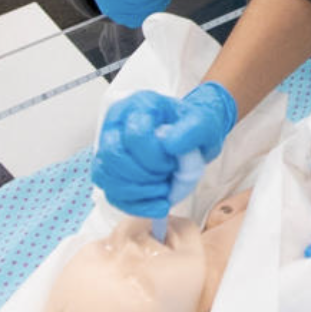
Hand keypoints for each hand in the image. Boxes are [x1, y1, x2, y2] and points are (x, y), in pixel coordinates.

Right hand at [92, 82, 236, 216]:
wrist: (193, 137)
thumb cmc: (194, 127)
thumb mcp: (204, 123)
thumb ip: (192, 130)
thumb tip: (169, 144)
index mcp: (138, 106)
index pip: (134, 136)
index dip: (155, 157)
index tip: (173, 162)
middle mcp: (116, 123)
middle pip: (113, 156)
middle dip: (144, 175)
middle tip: (167, 175)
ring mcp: (108, 147)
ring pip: (106, 177)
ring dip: (138, 192)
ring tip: (164, 189)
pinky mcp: (109, 170)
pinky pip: (111, 194)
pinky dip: (135, 205)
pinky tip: (159, 205)